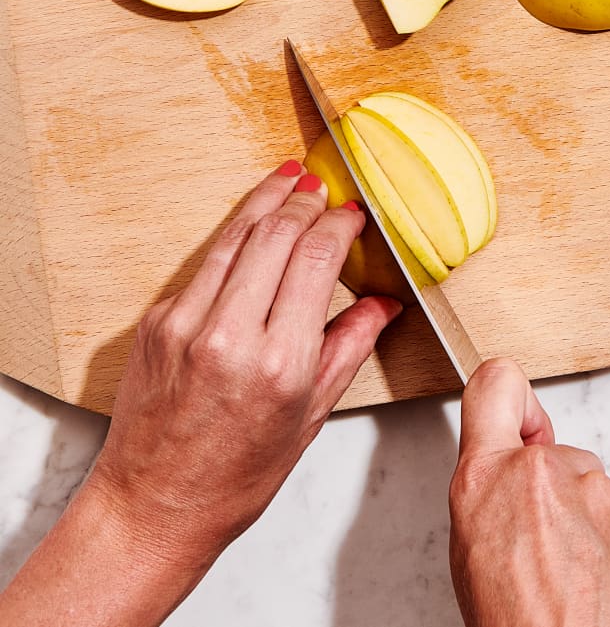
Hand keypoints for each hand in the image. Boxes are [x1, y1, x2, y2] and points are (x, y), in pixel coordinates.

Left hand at [87, 160, 400, 569]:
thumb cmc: (235, 476)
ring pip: (235, 236)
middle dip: (304, 202)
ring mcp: (186, 323)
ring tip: (287, 180)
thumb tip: (382, 305)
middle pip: (276, 236)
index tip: (351, 215)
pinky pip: (205, 263)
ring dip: (265, 202)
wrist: (155, 503)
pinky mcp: (157, 320)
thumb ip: (349, 347)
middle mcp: (231, 335)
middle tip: (322, 187)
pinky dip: (234, 236)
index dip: (338, 225)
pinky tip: (251, 224)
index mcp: (280, 363)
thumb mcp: (310, 417)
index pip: (316, 260)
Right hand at [449, 359, 609, 626]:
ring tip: (573, 574)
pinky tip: (601, 583)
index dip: (511, 398)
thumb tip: (507, 464)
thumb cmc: (514, 622)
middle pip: (554, 451)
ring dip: (585, 520)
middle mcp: (544, 471)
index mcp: (487, 475)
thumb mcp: (470, 543)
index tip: (520, 417)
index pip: (496, 382)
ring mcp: (601, 493)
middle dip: (550, 487)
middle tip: (541, 543)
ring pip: (592, 489)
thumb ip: (489, 485)